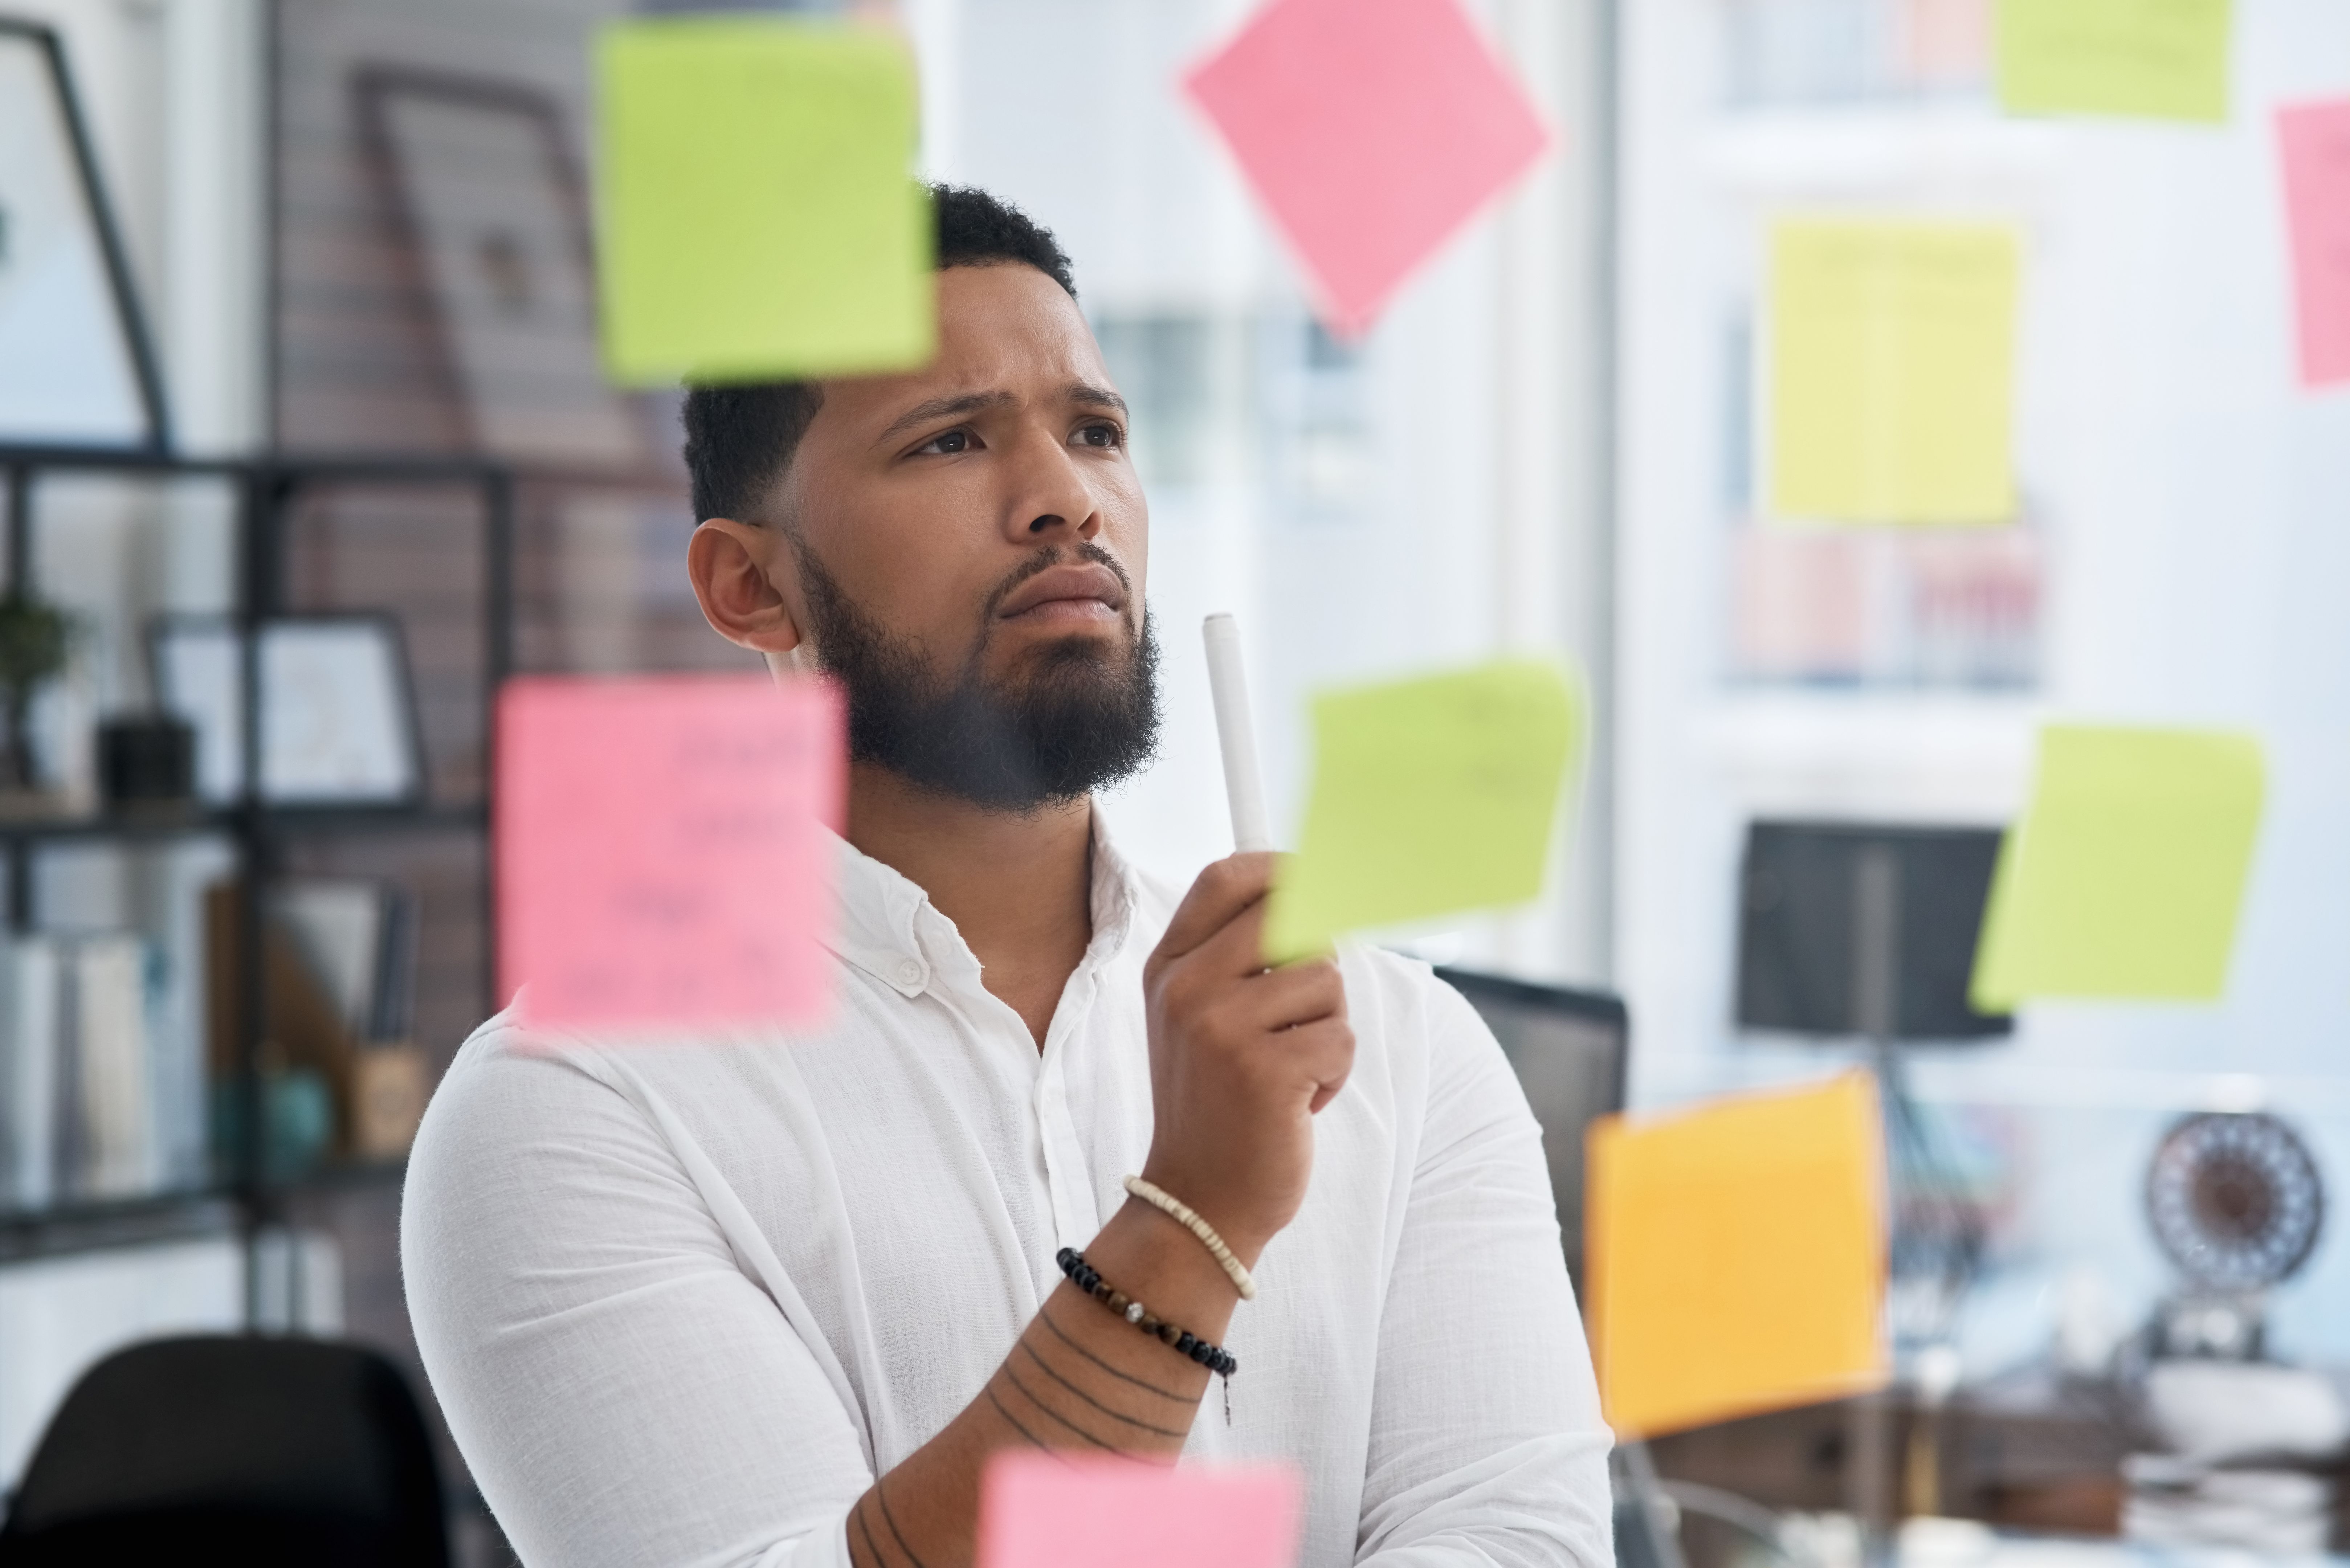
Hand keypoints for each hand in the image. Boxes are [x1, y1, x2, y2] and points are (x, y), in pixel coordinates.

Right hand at [1137, 853, 1353, 1265]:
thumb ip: (1244, 957)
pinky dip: (1334, 1075)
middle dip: (1319, 960)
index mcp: (1168, 967)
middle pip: (1290, 916)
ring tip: (1291, 1071)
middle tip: (1308, 1010)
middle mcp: (1185, 987)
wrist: (1199, 1202)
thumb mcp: (1207, 1019)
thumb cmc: (1220, 1105)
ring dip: (1328, 1029)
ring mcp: (1220, 1027)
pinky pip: (1340, 1038)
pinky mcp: (1262, 1070)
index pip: (1226, 878)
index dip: (1280, 868)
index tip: (1315, 881)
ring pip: (1325, 979)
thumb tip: (1321, 891)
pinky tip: (1298, 1104)